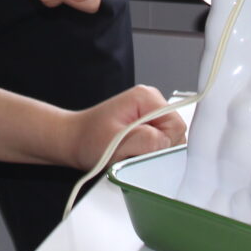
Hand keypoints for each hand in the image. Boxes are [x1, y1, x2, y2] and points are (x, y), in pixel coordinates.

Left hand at [65, 85, 186, 169]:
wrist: (73, 140)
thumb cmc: (88, 140)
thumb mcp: (117, 142)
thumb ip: (147, 141)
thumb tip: (168, 144)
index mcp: (147, 97)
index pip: (176, 125)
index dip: (163, 144)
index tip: (143, 151)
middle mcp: (151, 101)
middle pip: (176, 133)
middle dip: (158, 149)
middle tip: (132, 152)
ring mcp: (149, 112)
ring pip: (169, 140)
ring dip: (153, 152)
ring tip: (129, 152)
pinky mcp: (147, 124)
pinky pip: (160, 143)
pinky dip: (149, 152)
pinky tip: (131, 152)